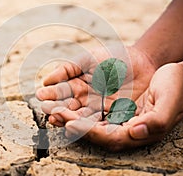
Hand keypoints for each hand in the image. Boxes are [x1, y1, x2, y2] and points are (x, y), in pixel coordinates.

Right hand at [36, 45, 155, 125]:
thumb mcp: (89, 59)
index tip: (40, 95)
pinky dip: (87, 124)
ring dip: (68, 118)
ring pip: (80, 116)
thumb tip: (46, 80)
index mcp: (78, 85)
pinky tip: (77, 124)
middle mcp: (85, 99)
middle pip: (68, 107)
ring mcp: (98, 109)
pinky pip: (99, 121)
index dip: (52, 94)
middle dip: (57, 108)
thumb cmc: (114, 57)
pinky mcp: (112, 116)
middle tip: (46, 109)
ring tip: (56, 118)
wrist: (142, 62)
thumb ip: (68, 69)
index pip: (62, 92)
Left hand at [53, 63, 182, 150]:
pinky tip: (55, 88)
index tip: (70, 125)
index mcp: (131, 130)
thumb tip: (133, 132)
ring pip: (82, 112)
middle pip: (88, 126)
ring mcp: (108, 107)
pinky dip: (70, 94)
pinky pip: (84, 96)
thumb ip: (155, 122)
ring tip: (46, 103)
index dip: (87, 132)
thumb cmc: (173, 89)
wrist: (167, 68)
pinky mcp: (103, 94)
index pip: (106, 137)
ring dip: (64, 108)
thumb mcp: (170, 104)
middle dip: (68, 120)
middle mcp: (116, 121)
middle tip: (51, 113)